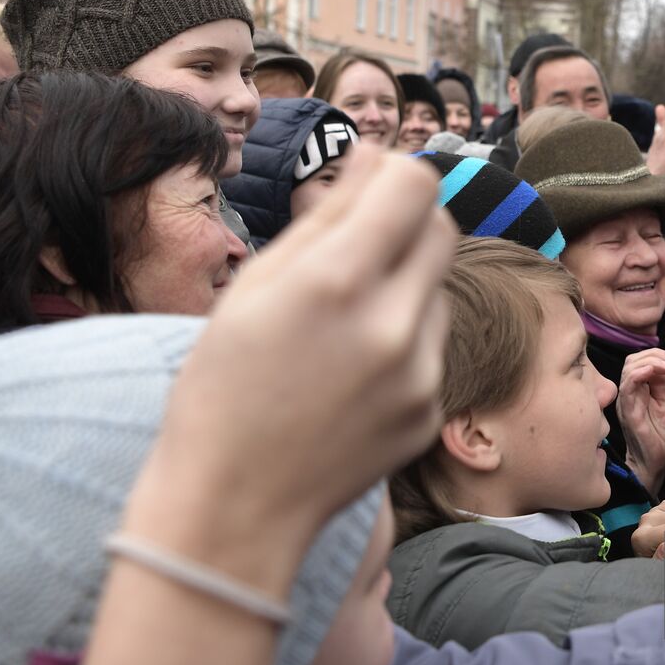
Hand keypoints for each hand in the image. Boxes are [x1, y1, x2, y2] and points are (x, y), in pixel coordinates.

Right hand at [83, 146, 454, 664]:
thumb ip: (325, 216)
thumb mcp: (253, 286)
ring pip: (439, 289)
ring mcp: (421, 373)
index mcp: (336, 282)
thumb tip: (376, 159)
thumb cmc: (223, 389)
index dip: (392, 177)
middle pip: (441, 228)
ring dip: (404, 287)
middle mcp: (392, 324)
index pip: (414, 184)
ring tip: (342, 328)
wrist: (235, 505)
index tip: (368, 191)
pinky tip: (352, 375)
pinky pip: (434, 346)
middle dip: (406, 224)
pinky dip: (405, 343)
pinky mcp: (432, 409)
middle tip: (358, 251)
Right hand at [616, 348, 664, 493]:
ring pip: (629, 368)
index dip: (656, 354)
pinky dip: (642, 372)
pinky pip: (629, 385)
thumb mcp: (664, 405)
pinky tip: (658, 371)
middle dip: (654, 354)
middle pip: (632, 360)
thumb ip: (661, 385)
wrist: (653, 464)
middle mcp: (628, 393)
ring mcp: (626, 401)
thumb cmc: (658, 438)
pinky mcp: (628, 411)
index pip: (638, 361)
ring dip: (651, 361)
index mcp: (636, 390)